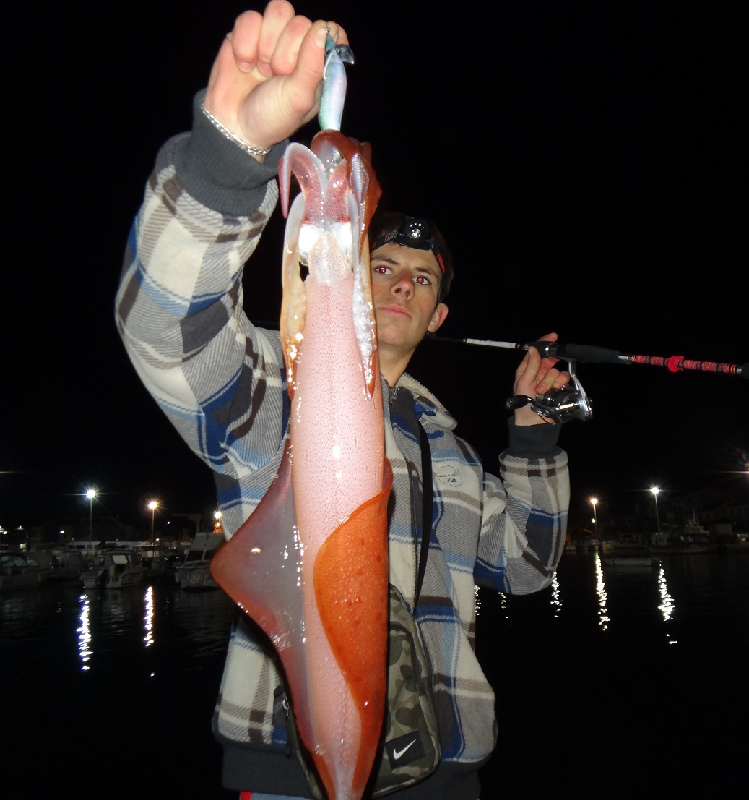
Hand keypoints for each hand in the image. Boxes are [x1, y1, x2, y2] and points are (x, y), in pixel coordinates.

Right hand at [204, 1, 347, 157]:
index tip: (307, 61)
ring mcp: (272, 37)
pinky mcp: (247, 32)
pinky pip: (250, 17)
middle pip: (301, 21)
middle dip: (286, 51)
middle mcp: (298, 47)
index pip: (331, 31)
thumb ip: (312, 65)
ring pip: (278, 11)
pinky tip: (245, 65)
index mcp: (318, 64)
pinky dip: (245, 43)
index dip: (319, 41)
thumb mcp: (298, 98)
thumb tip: (323, 30)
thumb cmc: (272, 117)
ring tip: (262, 70)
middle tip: (277, 75)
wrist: (233, 124)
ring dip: (267, 43)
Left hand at [513, 332, 570, 425]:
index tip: (553, 336)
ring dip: (549, 381)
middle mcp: (541, 372)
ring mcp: (551, 380)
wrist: (533, 420)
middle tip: (543, 375)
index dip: (544, 343)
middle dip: (547, 366)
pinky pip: (564, 378)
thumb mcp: (523, 382)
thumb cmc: (523, 401)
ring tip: (541, 392)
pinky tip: (554, 390)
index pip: (537, 352)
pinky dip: (559, 384)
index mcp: (529, 368)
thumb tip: (533, 348)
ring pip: (556, 371)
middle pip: (549, 360)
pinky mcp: (560, 387)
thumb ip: (530, 365)